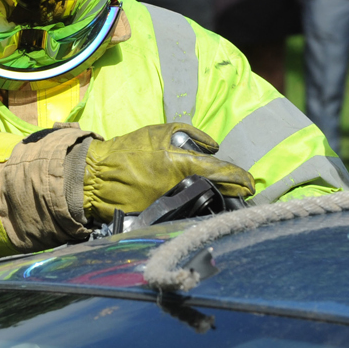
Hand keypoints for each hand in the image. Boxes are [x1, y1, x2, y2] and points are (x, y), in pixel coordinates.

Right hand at [83, 123, 254, 221]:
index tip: (250, 184)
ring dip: (214, 201)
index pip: (220, 172)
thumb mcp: (160, 131)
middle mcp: (180, 187)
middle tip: (243, 193)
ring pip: (202, 204)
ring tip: (225, 197)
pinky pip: (184, 211)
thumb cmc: (129, 150)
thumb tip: (213, 147)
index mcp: (182, 164)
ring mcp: (171, 205)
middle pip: (217, 193)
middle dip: (233, 193)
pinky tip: (198, 205)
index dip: (239, 179)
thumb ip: (191, 134)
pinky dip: (193, 207)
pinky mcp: (160, 216)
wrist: (98, 175)